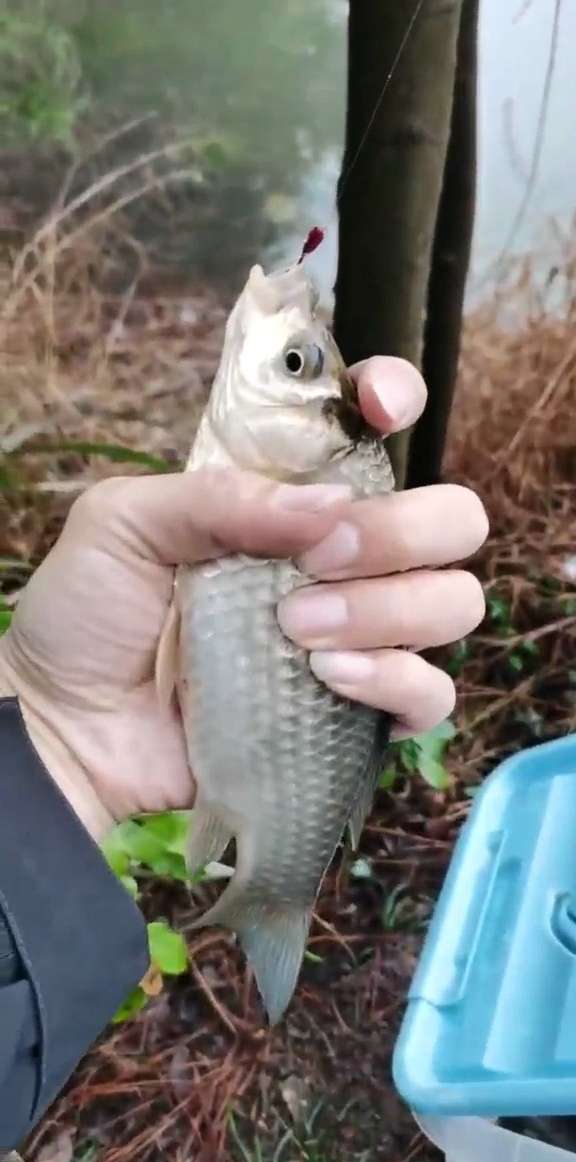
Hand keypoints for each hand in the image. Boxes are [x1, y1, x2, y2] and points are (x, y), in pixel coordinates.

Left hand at [0, 357, 486, 839]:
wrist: (67, 728)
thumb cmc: (88, 616)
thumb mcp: (124, 523)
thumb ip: (218, 495)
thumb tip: (329, 504)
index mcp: (290, 499)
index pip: (381, 429)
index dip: (399, 400)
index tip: (381, 409)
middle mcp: (339, 559)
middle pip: (450, 521)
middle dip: (400, 532)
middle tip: (318, 562)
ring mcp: (357, 635)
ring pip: (453, 603)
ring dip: (386, 610)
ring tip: (298, 630)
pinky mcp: (357, 712)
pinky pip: (431, 693)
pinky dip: (396, 681)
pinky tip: (330, 678)